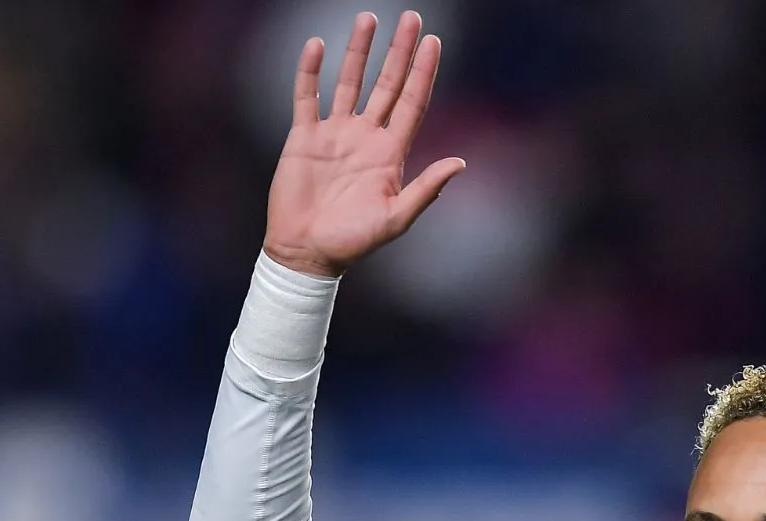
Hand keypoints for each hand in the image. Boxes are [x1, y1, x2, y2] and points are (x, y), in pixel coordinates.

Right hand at [262, 11, 465, 277]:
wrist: (306, 252)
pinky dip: (310, 71)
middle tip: (412, 18)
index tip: (433, 42)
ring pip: (349, 82)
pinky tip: (317, 46)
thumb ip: (426, 189)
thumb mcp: (396, 218)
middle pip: (387, 84)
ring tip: (368, 18)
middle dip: (400, 52)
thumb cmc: (353, 242)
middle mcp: (366, 136)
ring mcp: (335, 134)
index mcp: (391, 153)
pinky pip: (307, 96)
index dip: (423, 72)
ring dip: (358, 51)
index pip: (413, 102)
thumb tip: (461, 163)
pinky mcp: (304, 137)